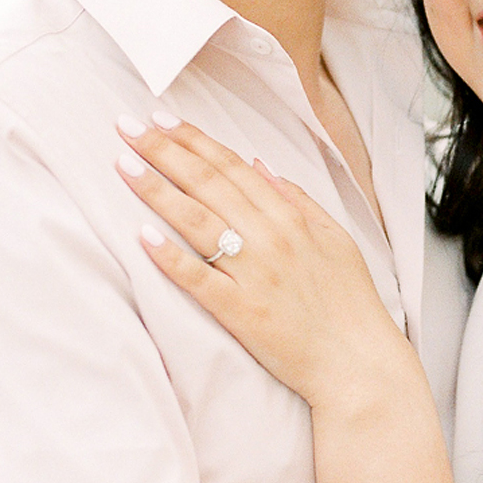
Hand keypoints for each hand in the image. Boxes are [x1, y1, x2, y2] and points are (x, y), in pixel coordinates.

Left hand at [116, 115, 412, 406]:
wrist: (358, 362)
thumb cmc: (349, 302)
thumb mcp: (336, 238)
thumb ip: (297, 199)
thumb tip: (261, 165)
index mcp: (290, 218)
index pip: (232, 167)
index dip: (194, 140)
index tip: (160, 119)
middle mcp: (270, 238)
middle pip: (207, 184)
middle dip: (163, 151)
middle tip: (127, 128)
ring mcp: (253, 274)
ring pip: (197, 221)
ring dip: (157, 190)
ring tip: (124, 165)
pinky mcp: (241, 312)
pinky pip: (199, 279)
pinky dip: (170, 257)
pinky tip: (142, 236)